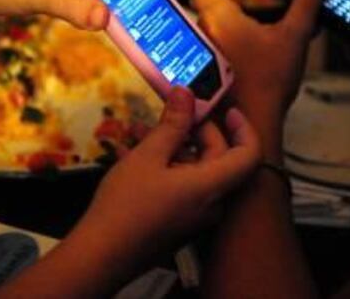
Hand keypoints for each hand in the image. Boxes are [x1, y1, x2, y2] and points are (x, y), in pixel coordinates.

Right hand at [72, 88, 259, 271]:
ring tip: (139, 130)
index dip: (243, 128)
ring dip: (171, 146)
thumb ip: (172, 123)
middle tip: (171, 111)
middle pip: (218, 158)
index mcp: (212, 186)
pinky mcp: (177, 222)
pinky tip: (131, 154)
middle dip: (194, 130)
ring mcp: (194, 215)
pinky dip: (164, 166)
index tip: (227, 109)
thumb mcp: (149, 155)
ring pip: (194, 170)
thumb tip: (186, 93)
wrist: (100, 256)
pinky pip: (181, 186)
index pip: (249, 154)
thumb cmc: (126, 205)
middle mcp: (211, 203)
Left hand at [166, 0, 334, 157]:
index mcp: (219, 16)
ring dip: (203, 22)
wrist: (255, 125)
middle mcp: (200, 31)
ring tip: (219, 24)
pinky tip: (220, 51)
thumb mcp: (295, 33)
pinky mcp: (196, 72)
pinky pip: (196, 48)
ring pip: (196, 27)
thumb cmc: (271, 83)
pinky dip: (204, 44)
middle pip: (194, 4)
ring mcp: (195, 53)